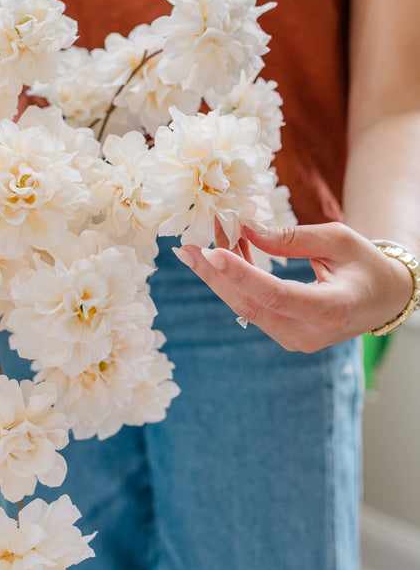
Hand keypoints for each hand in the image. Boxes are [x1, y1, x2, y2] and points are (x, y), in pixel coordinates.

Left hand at [173, 222, 413, 352]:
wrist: (383, 299)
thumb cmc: (365, 264)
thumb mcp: (337, 239)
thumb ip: (291, 238)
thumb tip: (246, 230)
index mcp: (331, 310)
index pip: (276, 295)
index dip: (241, 275)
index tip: (212, 253)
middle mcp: (310, 333)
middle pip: (251, 305)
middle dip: (214, 276)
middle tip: (186, 249)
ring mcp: (295, 339)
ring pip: (246, 308)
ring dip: (220, 277)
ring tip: (194, 247)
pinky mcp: (285, 335)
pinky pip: (253, 308)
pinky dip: (235, 282)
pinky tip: (218, 257)